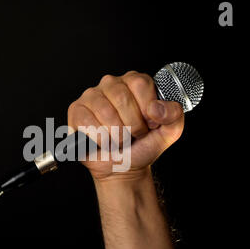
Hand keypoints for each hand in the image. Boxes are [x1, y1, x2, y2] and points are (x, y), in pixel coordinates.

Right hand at [67, 71, 183, 180]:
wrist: (124, 167)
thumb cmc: (142, 145)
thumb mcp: (169, 131)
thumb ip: (173, 114)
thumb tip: (155, 108)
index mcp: (135, 81)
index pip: (140, 84)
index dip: (147, 110)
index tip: (149, 124)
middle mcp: (112, 83)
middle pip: (122, 98)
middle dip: (132, 126)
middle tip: (133, 135)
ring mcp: (91, 96)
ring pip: (105, 112)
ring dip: (116, 135)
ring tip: (119, 139)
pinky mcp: (76, 111)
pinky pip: (88, 122)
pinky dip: (100, 139)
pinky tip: (103, 141)